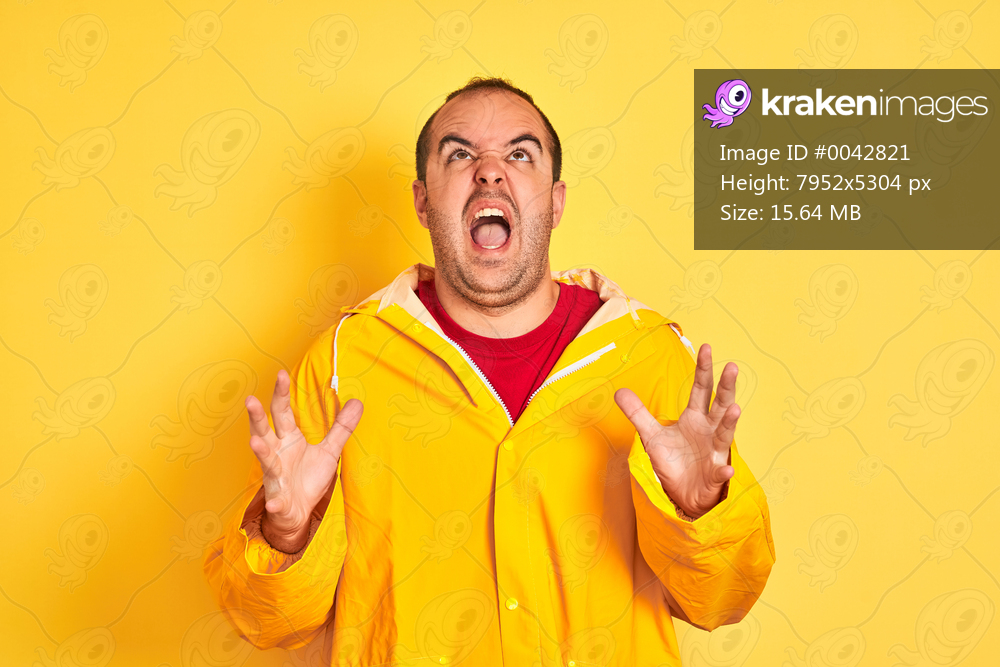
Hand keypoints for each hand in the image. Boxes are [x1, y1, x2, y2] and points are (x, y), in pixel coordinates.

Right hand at [246, 369, 363, 552]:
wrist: (298, 511)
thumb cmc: (307, 477)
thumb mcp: (330, 450)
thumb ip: (341, 427)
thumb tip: (357, 401)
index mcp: (287, 439)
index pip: (281, 411)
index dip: (281, 394)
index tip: (281, 374)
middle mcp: (276, 454)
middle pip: (264, 431)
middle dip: (257, 417)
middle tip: (250, 400)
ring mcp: (275, 476)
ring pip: (265, 462)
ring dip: (260, 452)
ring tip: (255, 443)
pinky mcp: (279, 500)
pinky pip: (276, 501)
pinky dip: (275, 502)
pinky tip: (274, 504)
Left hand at [614, 343, 737, 518]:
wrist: (683, 493)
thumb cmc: (674, 461)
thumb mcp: (651, 435)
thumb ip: (638, 413)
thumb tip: (619, 391)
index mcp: (695, 418)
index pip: (701, 389)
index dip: (704, 370)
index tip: (708, 348)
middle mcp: (709, 430)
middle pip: (719, 405)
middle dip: (726, 387)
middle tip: (732, 367)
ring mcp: (714, 452)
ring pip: (725, 434)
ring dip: (729, 423)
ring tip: (735, 409)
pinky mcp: (714, 475)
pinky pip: (719, 472)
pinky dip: (723, 471)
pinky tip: (726, 469)